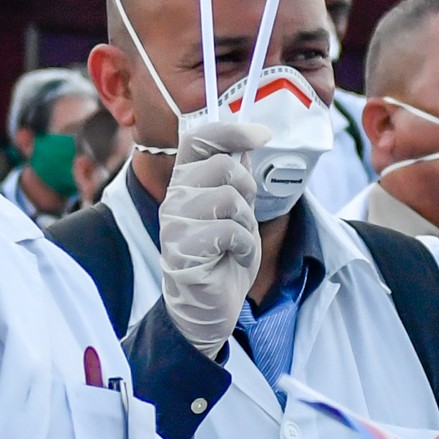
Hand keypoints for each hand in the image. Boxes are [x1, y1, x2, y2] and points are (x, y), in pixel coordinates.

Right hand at [157, 117, 264, 356]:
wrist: (208, 308)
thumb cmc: (223, 259)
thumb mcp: (237, 212)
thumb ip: (236, 179)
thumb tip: (247, 142)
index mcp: (185, 183)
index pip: (199, 138)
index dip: (231, 130)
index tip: (264, 134)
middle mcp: (174, 197)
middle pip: (222, 164)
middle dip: (247, 189)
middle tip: (243, 218)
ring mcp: (175, 223)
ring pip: (229, 197)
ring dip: (246, 223)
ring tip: (237, 243)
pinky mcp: (182, 249)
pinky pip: (229, 230)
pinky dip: (244, 247)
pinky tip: (234, 259)